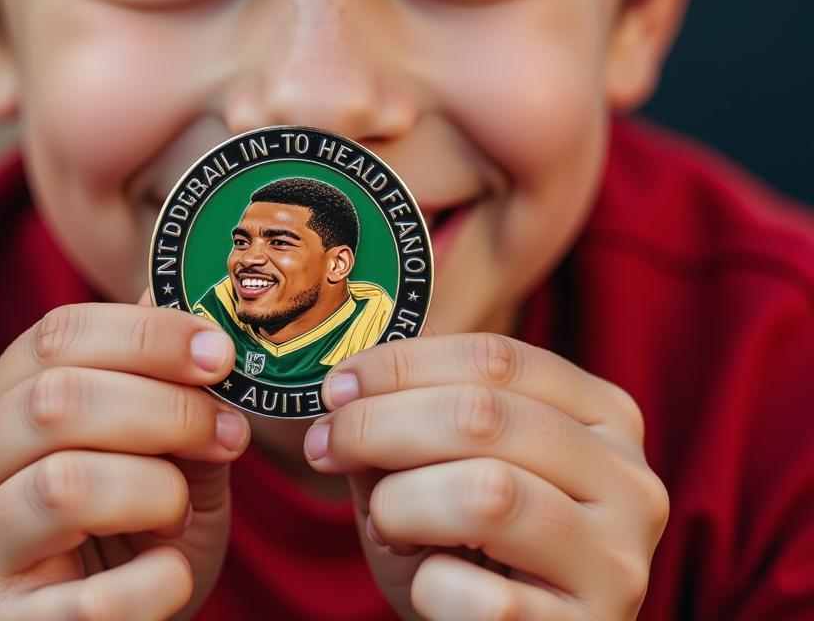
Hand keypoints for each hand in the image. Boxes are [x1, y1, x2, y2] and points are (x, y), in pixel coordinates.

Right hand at [0, 303, 249, 619]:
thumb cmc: (142, 526)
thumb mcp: (164, 446)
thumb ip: (168, 382)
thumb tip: (184, 299)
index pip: (58, 334)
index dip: (148, 336)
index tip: (219, 354)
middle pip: (56, 398)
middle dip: (165, 408)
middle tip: (228, 434)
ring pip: (65, 485)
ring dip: (157, 490)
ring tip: (181, 512)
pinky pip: (91, 601)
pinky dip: (157, 583)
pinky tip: (170, 576)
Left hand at [304, 333, 668, 619]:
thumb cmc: (467, 549)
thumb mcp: (442, 465)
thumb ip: (411, 414)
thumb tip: (350, 380)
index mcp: (601, 413)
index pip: (495, 357)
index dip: (401, 364)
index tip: (336, 386)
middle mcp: (629, 478)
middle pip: (482, 414)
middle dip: (380, 424)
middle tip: (326, 446)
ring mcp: (620, 560)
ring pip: (486, 492)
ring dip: (401, 504)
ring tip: (384, 522)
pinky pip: (484, 597)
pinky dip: (429, 587)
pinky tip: (429, 587)